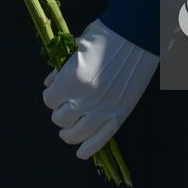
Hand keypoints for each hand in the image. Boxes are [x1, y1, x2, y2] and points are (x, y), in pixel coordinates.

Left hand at [42, 19, 158, 158]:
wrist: (138, 34)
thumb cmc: (107, 34)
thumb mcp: (78, 46)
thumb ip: (61, 69)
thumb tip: (49, 83)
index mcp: (71, 80)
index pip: (50, 100)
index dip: (52, 96)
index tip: (56, 92)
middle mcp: (84, 99)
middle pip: (60, 118)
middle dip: (60, 112)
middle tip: (64, 107)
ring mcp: (103, 109)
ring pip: (76, 134)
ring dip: (68, 133)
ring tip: (68, 130)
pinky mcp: (119, 114)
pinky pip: (100, 139)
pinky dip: (88, 149)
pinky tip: (81, 152)